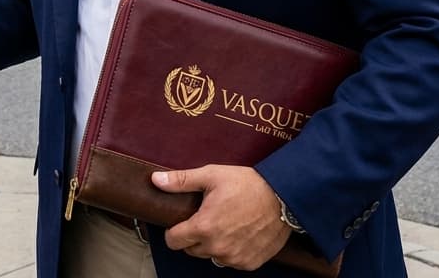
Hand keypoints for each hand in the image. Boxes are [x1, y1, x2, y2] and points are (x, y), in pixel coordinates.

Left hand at [153, 165, 290, 269]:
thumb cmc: (246, 184)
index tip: (180, 222)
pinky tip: (238, 234)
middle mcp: (217, 247)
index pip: (173, 241)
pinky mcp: (250, 263)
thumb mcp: (211, 175)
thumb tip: (155, 180)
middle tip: (206, 218)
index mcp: (203, 227)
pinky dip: (231, 251)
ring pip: (211, 257)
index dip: (173, 231)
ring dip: (212, 245)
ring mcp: (234, 257)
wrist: (283, 196)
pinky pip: (231, 262)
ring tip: (224, 225)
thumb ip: (181, 181)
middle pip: (191, 250)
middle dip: (193, 236)